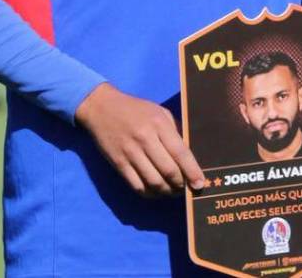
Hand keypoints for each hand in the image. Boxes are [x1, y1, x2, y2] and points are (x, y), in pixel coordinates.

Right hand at [76, 83, 205, 196]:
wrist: (101, 108)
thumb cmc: (136, 109)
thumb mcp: (159, 112)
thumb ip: (174, 132)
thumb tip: (190, 156)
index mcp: (158, 124)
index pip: (180, 153)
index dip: (192, 171)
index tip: (199, 184)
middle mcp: (145, 139)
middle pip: (168, 171)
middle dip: (181, 185)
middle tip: (186, 188)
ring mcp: (130, 153)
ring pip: (154, 182)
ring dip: (167, 192)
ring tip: (173, 191)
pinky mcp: (119, 164)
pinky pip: (137, 186)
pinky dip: (150, 194)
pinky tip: (156, 191)